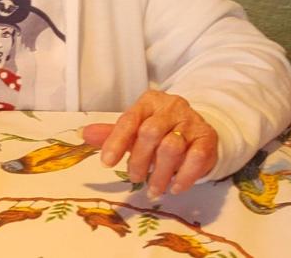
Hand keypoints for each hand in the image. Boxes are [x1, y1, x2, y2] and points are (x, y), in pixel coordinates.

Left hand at [79, 91, 216, 197]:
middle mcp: (171, 107)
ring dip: (160, 174)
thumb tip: (82, 133)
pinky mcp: (207, 138)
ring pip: (171, 148)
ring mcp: (191, 122)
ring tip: (153, 189)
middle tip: (134, 178)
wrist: (197, 130)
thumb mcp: (135, 128)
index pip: (129, 120)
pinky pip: (195, 159)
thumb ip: (112, 133)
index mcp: (149, 101)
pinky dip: (183, 177)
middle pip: (149, 133)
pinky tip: (175, 187)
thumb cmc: (160, 130)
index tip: (106, 163)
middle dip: (139, 161)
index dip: (116, 142)